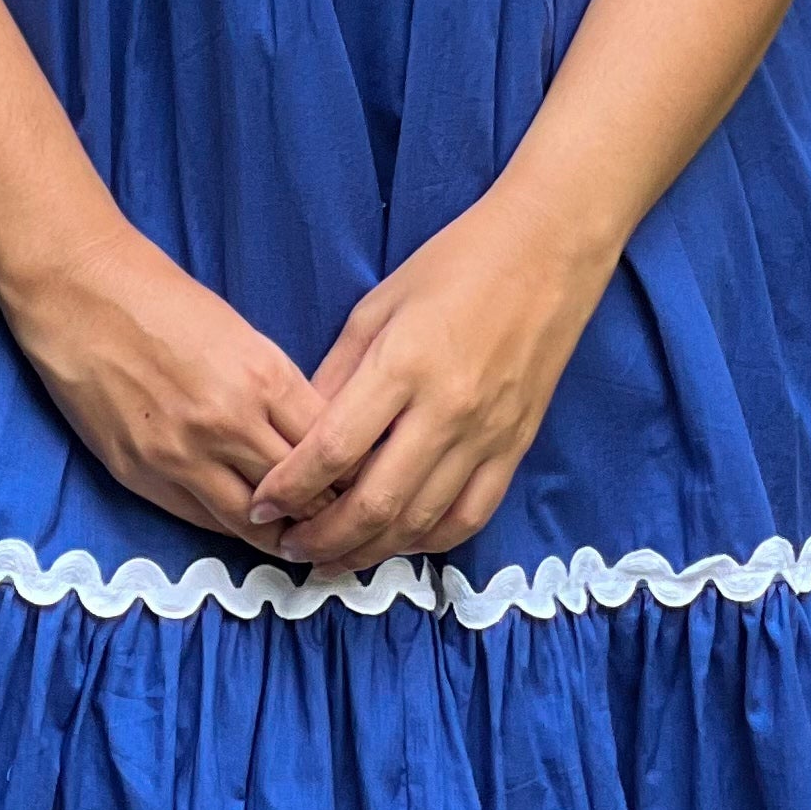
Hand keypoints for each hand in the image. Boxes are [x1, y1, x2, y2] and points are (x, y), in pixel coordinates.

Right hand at [1, 224, 322, 549]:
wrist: (80, 290)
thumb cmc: (162, 297)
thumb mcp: (239, 332)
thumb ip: (274, 388)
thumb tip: (306, 436)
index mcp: (263, 376)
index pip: (330, 446)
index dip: (349, 469)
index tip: (357, 481)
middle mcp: (229, 422)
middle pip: (300, 492)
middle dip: (324, 509)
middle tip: (338, 521)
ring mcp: (181, 455)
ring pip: (251, 522)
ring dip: (277, 533)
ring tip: (296, 539)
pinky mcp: (140, 474)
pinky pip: (200, 519)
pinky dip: (228, 526)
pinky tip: (244, 527)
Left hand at [245, 192, 606, 572]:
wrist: (548, 250)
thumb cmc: (456, 262)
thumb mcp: (379, 304)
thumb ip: (339, 371)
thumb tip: (303, 434)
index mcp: (403, 364)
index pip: (334, 449)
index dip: (290, 487)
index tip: (261, 505)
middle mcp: (446, 409)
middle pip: (374, 502)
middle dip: (322, 537)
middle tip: (289, 547)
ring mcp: (486, 435)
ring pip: (420, 521)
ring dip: (369, 551)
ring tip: (333, 559)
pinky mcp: (515, 447)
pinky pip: (470, 516)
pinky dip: (429, 542)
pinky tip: (399, 544)